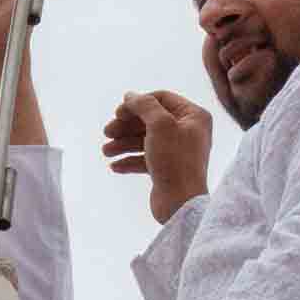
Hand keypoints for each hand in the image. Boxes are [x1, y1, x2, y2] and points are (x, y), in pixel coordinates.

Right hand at [102, 89, 213, 223]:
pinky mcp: (168, 169)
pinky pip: (145, 159)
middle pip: (150, 120)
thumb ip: (144, 105)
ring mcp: (178, 151)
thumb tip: (130, 96)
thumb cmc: (175, 161)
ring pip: (145, 140)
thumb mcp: (160, 125)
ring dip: (123, 144)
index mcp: (194, 116)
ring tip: (106, 152)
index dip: (137, 104)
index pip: (161, 99)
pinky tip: (115, 166)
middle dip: (126, 126)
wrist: (181, 204)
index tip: (117, 113)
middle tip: (106, 133)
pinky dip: (130, 161)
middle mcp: (188, 131)